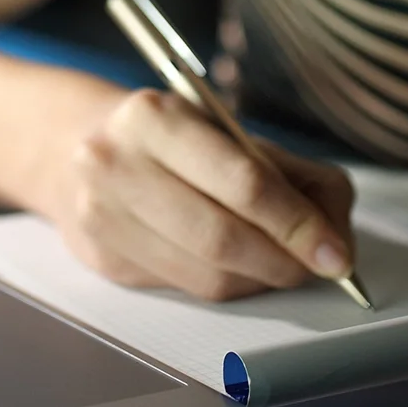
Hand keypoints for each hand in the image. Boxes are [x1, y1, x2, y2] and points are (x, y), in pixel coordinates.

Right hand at [43, 88, 356, 301]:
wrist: (71, 144)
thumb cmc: (166, 136)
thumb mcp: (223, 127)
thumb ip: (287, 171)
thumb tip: (335, 232)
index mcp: (156, 118)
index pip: (243, 183)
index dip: (298, 225)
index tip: (336, 253)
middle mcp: (118, 164)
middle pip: (222, 239)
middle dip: (284, 262)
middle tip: (317, 267)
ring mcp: (102, 216)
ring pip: (205, 277)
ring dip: (259, 280)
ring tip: (280, 265)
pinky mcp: (102, 258)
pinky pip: (183, 288)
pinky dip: (225, 285)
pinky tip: (236, 266)